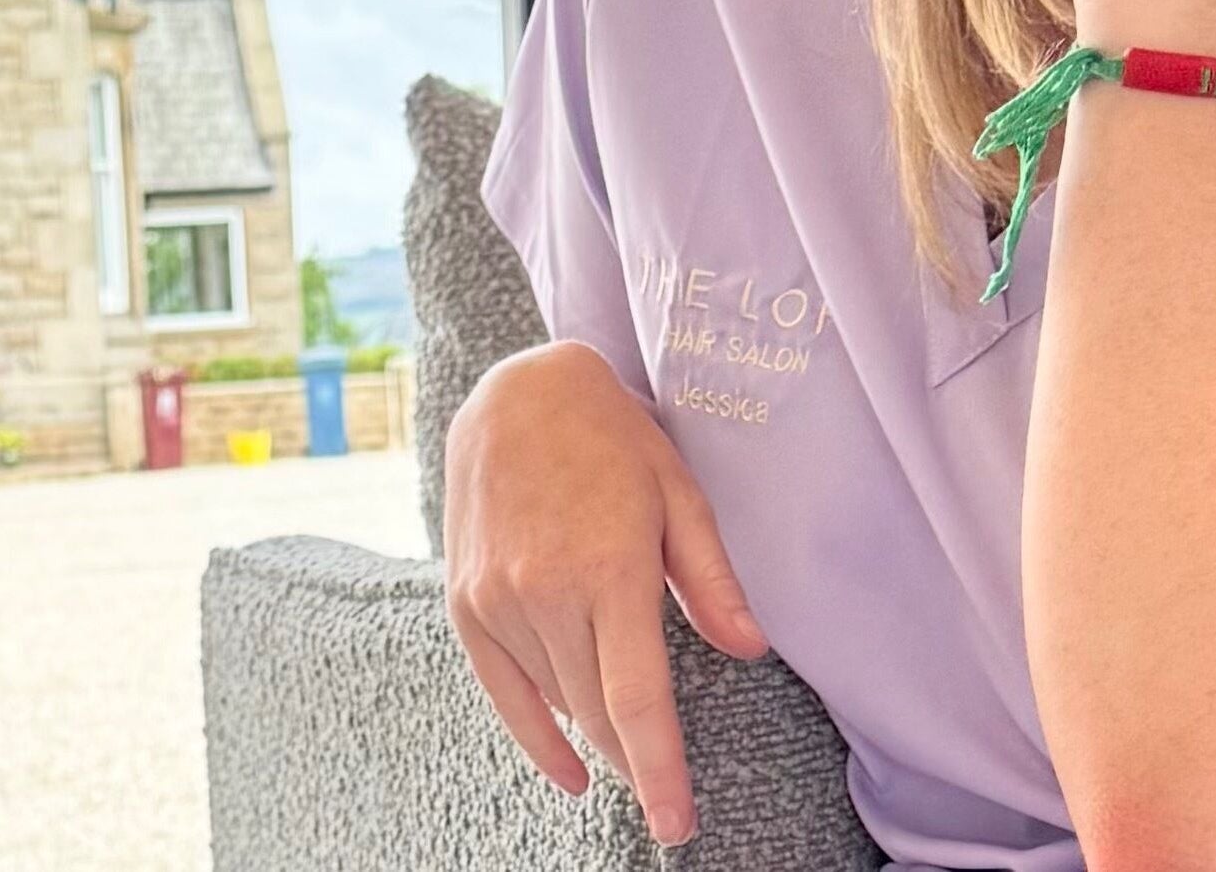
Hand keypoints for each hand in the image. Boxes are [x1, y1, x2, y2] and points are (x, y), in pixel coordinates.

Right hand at [443, 339, 767, 846]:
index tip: (678, 826)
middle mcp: (545, 592)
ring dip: (597, 733)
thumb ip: (711, 580)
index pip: (636, 702)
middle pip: (597, 715)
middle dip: (638, 766)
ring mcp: (497, 598)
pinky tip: (571, 770)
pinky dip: (537, 737)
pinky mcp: (465, 599)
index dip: (660, 773)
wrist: (514, 390)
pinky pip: (501, 690)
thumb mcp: (679, 493)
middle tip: (673, 802)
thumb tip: (750, 650)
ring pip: (557, 702)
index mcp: (609, 569)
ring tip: (633, 747)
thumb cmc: (611, 438)